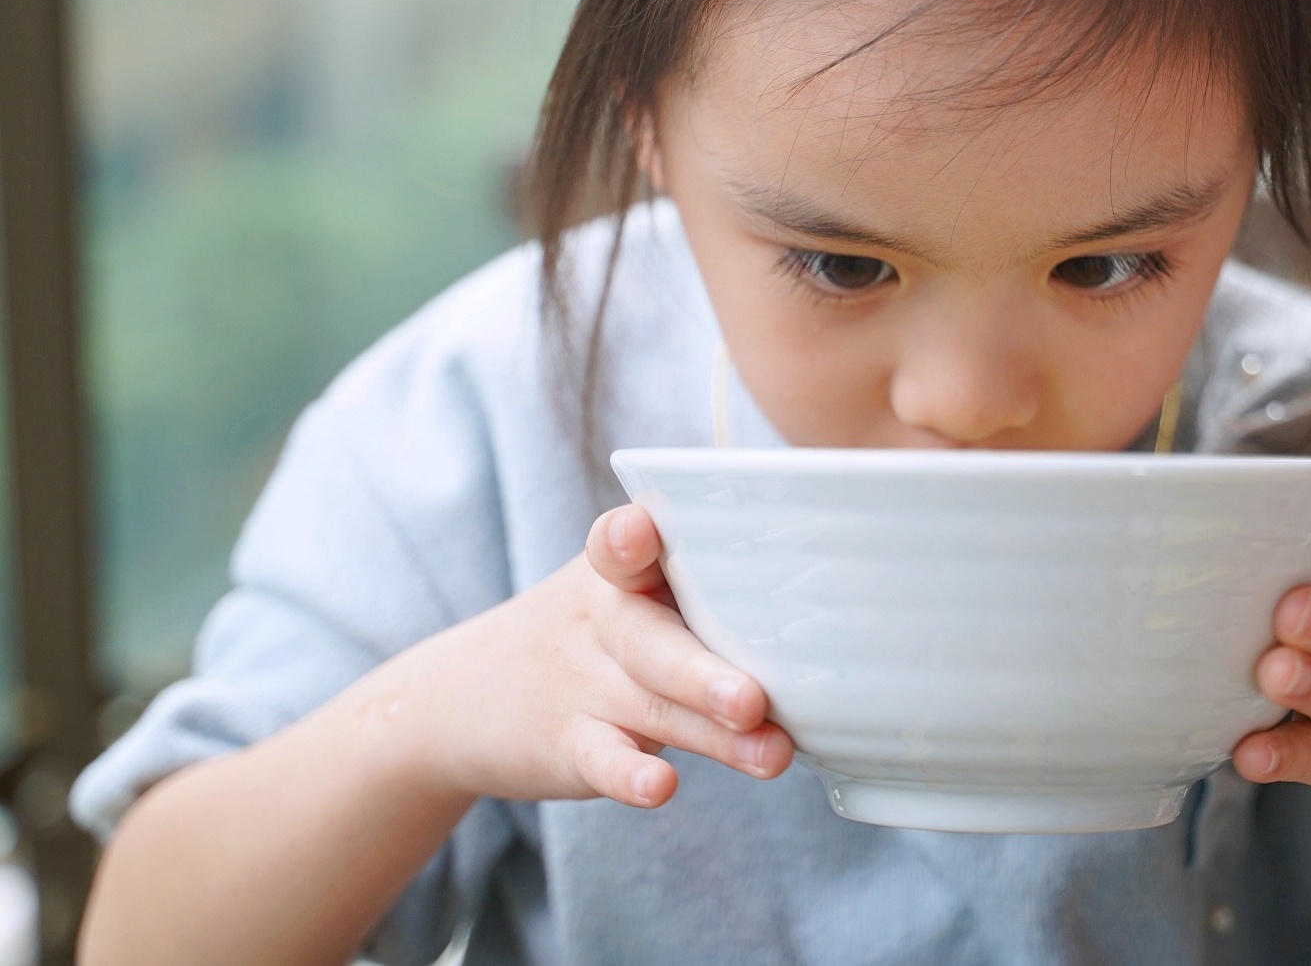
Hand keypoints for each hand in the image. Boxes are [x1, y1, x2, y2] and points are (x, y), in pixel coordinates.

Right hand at [375, 504, 793, 809]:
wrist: (462, 698)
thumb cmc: (593, 635)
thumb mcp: (627, 595)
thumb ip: (708, 592)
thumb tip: (839, 616)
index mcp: (619, 569)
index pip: (621, 544)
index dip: (631, 537)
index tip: (641, 531)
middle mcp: (600, 619)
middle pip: (655, 641)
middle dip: (707, 672)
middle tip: (755, 698)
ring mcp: (581, 684)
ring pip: (650, 705)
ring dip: (711, 732)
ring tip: (771, 754)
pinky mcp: (565, 742)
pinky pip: (601, 758)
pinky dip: (630, 773)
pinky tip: (661, 787)